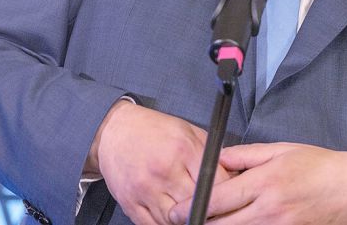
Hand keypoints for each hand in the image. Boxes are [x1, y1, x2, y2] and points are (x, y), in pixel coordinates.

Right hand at [87, 101, 229, 224]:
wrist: (115, 131)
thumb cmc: (154, 130)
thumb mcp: (189, 131)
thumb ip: (211, 154)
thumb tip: (231, 176)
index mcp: (183, 151)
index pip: (214, 183)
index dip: (226, 194)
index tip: (229, 198)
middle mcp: (164, 171)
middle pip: (196, 204)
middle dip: (208, 209)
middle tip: (213, 209)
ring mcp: (146, 190)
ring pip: (175, 221)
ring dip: (187, 220)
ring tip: (193, 213)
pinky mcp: (131, 203)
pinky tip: (173, 219)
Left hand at [168, 142, 346, 224]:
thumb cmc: (318, 167)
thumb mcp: (281, 150)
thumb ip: (245, 154)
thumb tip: (217, 158)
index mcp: (264, 182)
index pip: (215, 199)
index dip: (189, 207)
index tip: (175, 211)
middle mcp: (268, 210)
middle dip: (197, 224)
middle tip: (182, 221)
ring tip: (207, 223)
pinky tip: (234, 224)